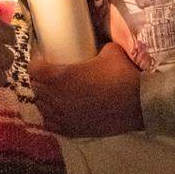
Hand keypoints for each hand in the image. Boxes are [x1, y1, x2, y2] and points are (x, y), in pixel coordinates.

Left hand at [29, 43, 143, 136]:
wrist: (141, 102)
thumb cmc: (123, 74)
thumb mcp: (109, 50)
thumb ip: (93, 46)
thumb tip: (91, 43)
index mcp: (61, 76)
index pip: (33, 69)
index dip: (35, 63)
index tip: (42, 59)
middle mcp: (57, 97)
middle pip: (35, 87)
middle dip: (39, 79)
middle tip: (48, 73)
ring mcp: (63, 116)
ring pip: (41, 106)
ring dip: (44, 97)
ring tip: (53, 91)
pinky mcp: (73, 130)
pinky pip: (51, 123)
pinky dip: (51, 115)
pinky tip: (59, 109)